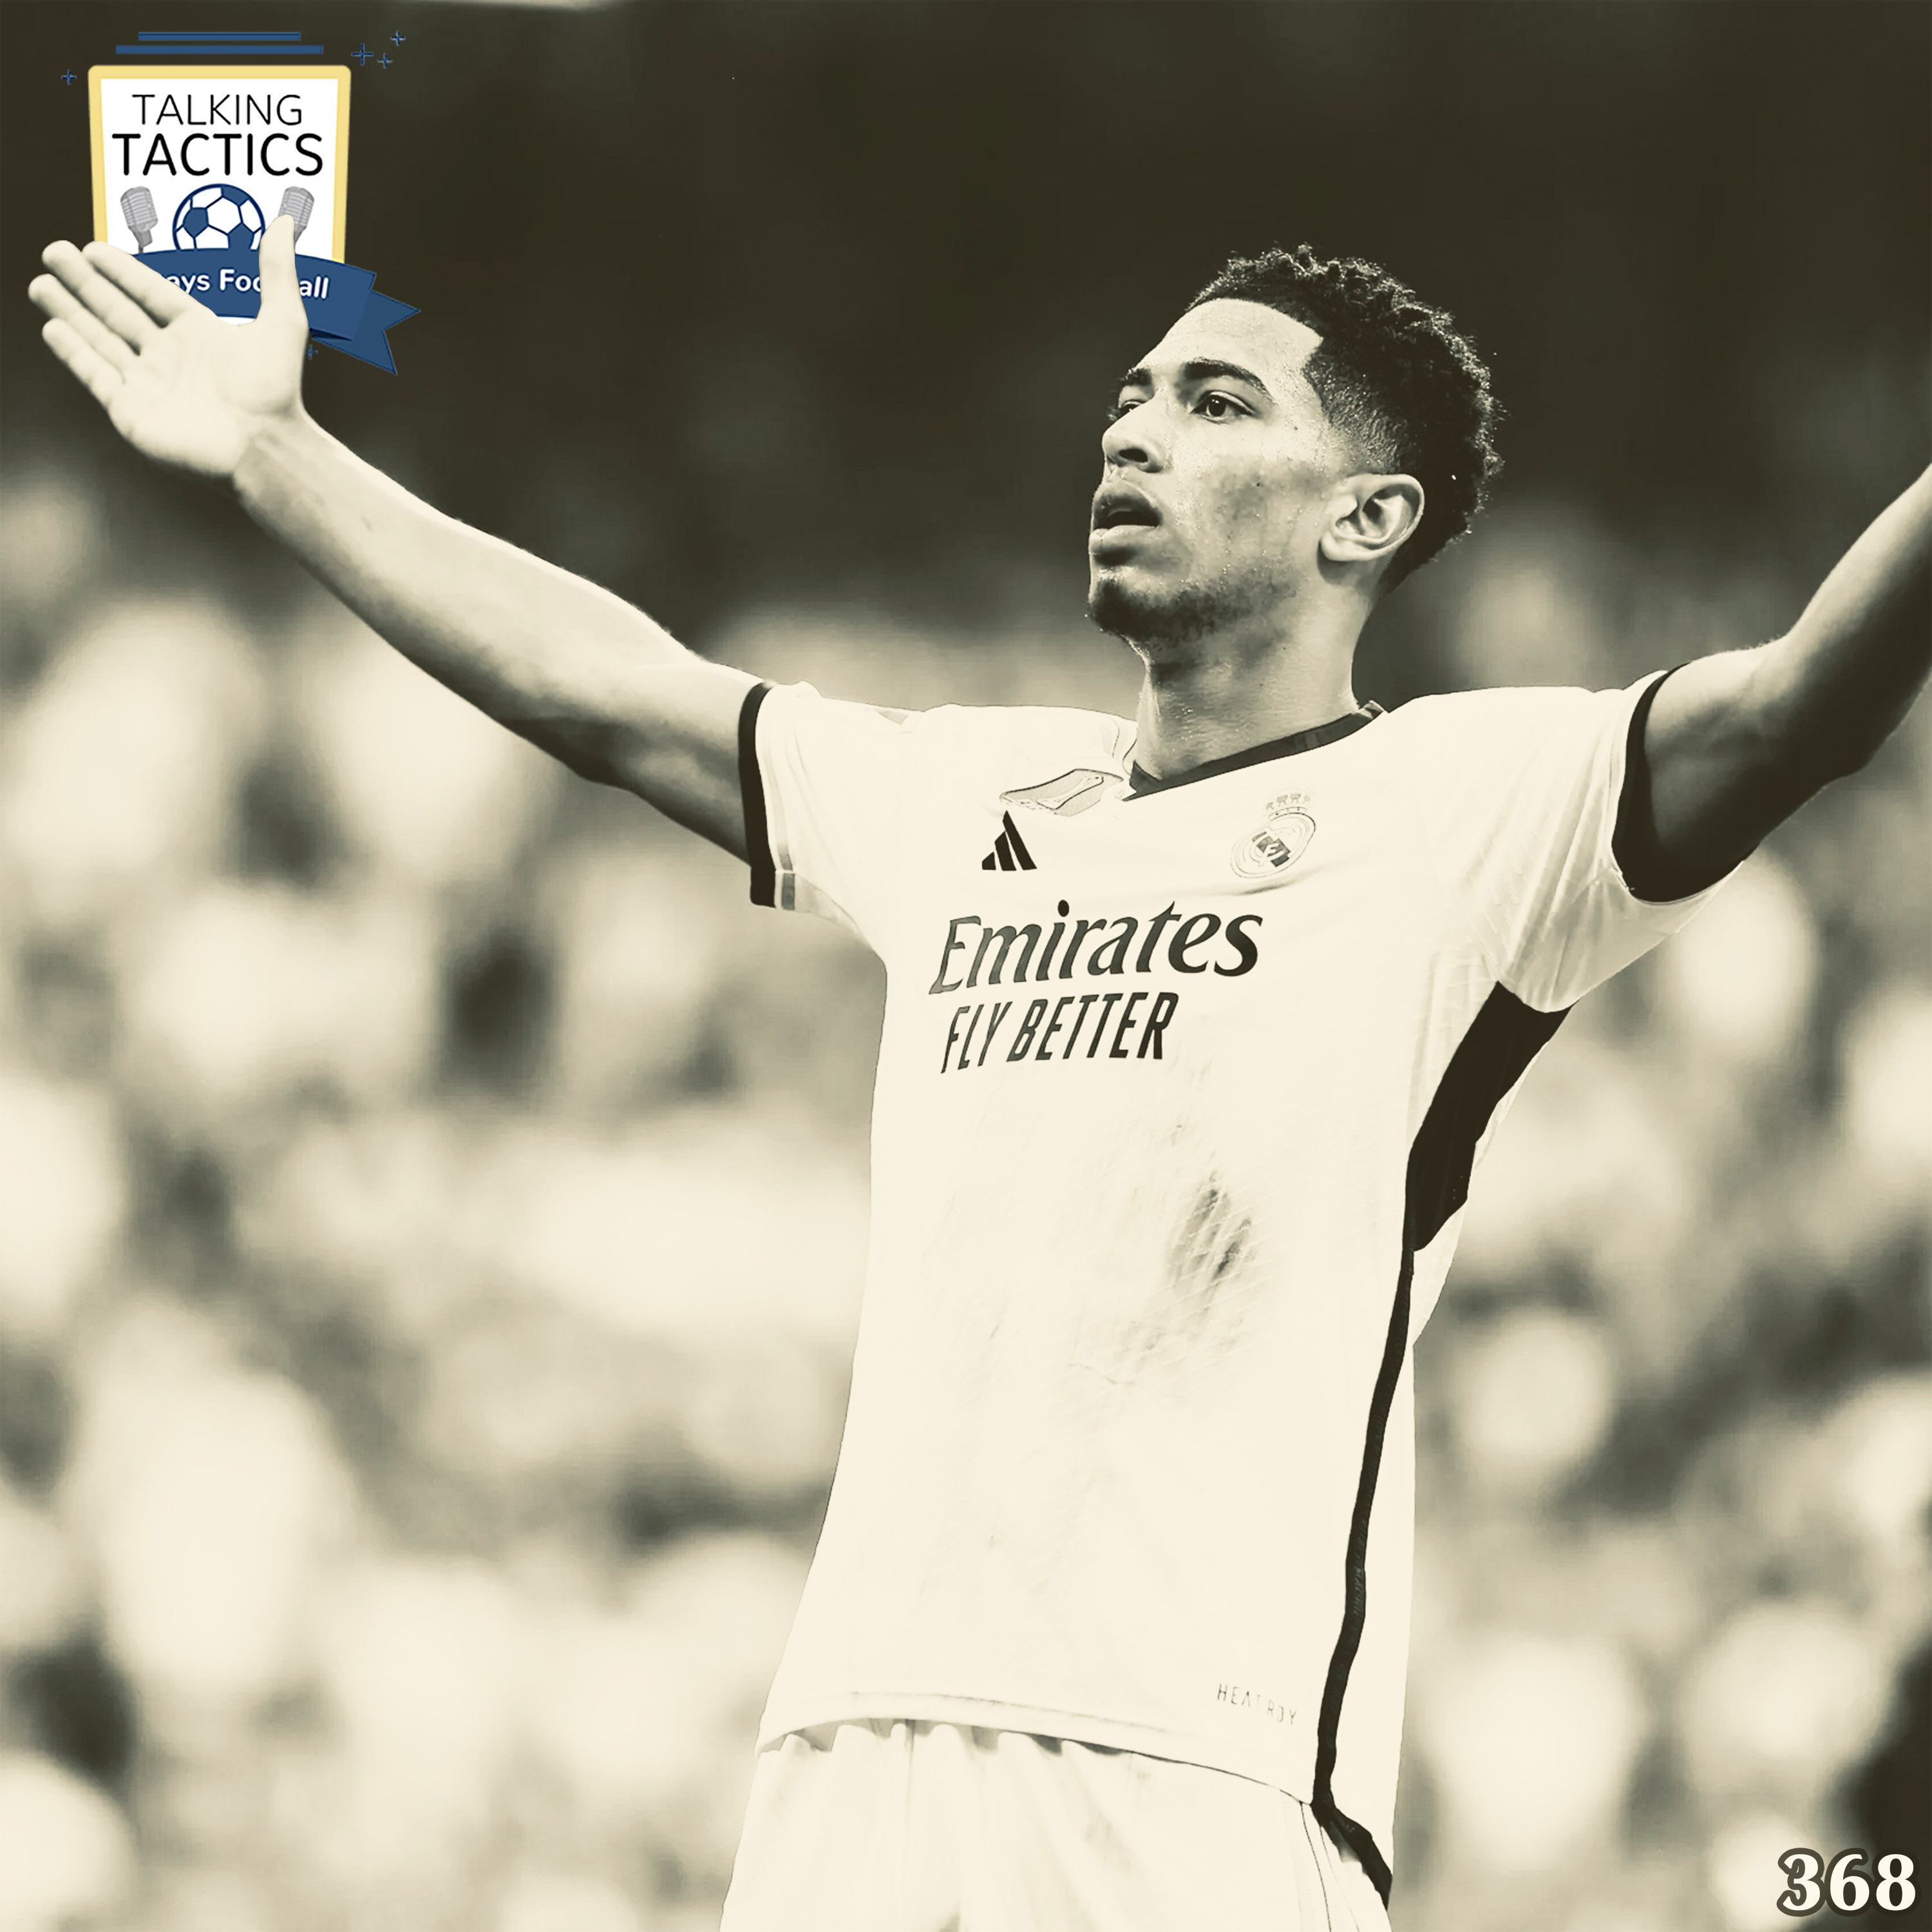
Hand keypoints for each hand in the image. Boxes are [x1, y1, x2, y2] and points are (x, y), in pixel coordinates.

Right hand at [29, 215, 310, 480]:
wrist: (265, 448)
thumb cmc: (277, 391)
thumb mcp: (282, 320)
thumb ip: (276, 270)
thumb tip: (284, 221)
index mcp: (200, 335)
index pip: (151, 294)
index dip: (122, 271)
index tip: (93, 248)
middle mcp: (171, 359)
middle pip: (117, 312)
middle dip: (84, 284)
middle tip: (54, 252)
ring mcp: (149, 386)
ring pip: (99, 340)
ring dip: (70, 311)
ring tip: (40, 284)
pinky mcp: (132, 412)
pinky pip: (95, 376)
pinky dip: (74, 352)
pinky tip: (54, 327)